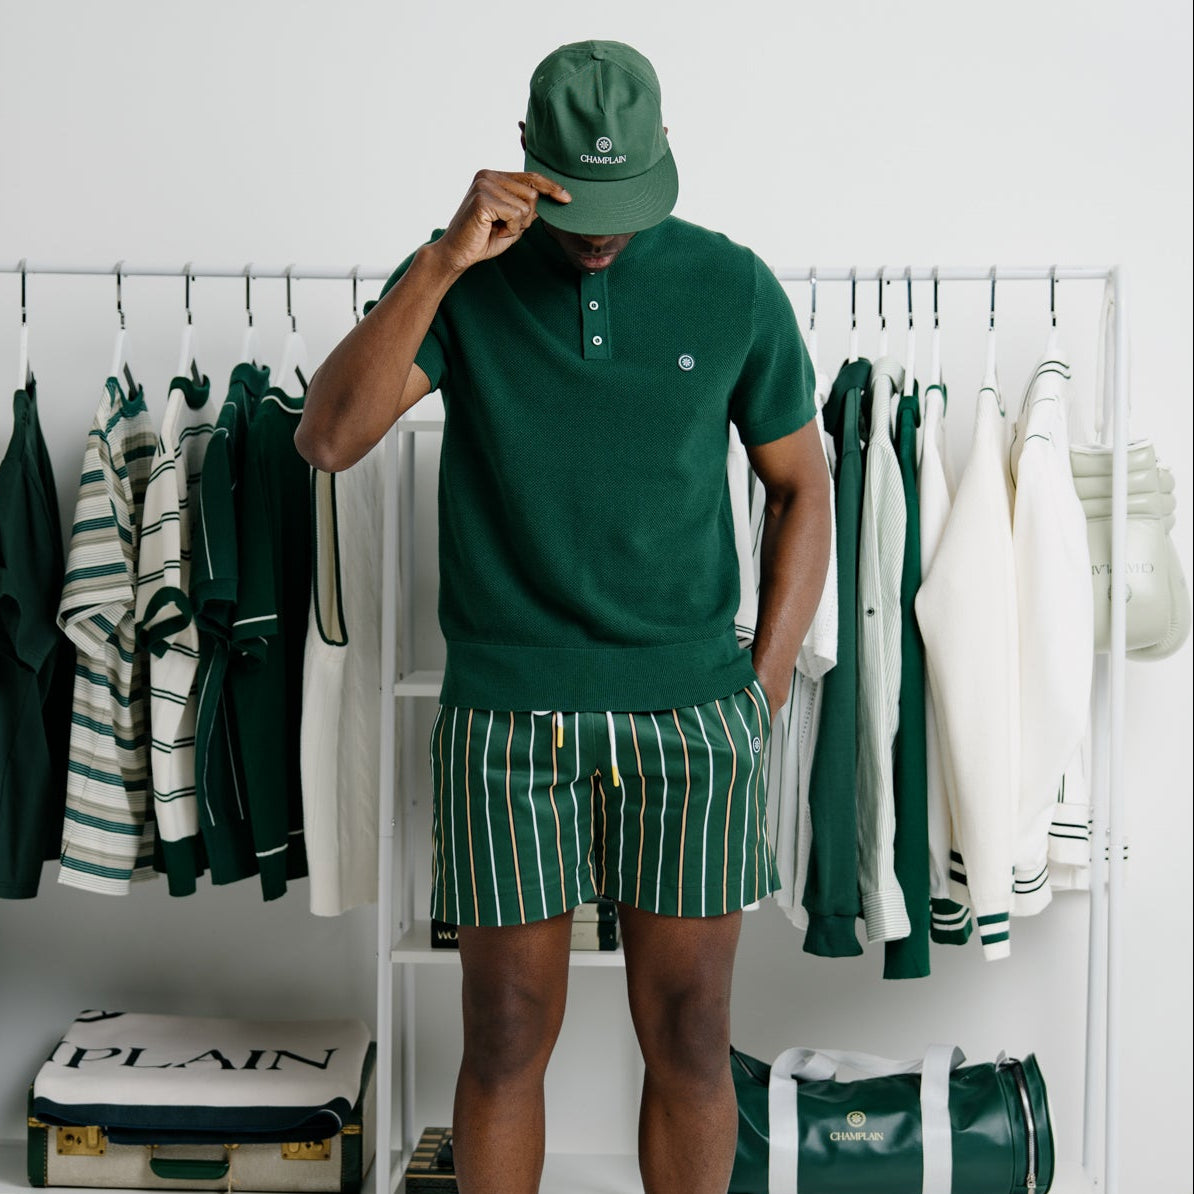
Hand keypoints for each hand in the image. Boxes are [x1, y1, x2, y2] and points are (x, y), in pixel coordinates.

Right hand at [429, 170, 570, 276]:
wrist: (457, 253)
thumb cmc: (482, 240)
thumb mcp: (512, 223)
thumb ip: (528, 210)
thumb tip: (550, 199)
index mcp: (494, 176)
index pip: (530, 177)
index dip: (551, 187)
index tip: (567, 198)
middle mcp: (488, 175)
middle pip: (532, 193)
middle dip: (526, 217)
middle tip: (505, 227)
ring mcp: (484, 184)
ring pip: (526, 205)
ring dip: (517, 225)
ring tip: (497, 229)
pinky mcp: (483, 199)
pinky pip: (516, 214)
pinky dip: (510, 229)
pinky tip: (493, 231)